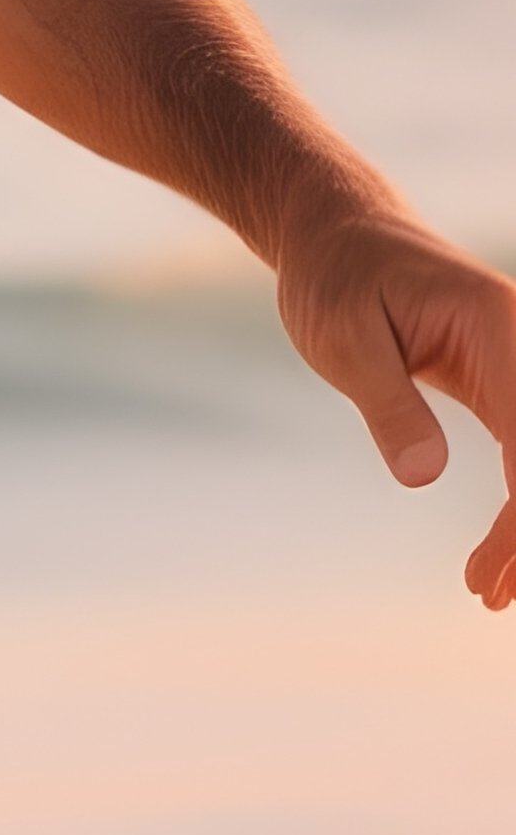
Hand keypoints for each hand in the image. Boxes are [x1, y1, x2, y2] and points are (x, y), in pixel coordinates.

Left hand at [274, 209, 515, 606]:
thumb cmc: (335, 279)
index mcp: (501, 330)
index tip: (491, 575)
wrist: (336, 234)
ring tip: (490, 592)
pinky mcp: (502, 382)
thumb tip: (425, 477)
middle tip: (490, 600)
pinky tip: (501, 550)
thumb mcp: (344, 342)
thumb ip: (389, 405)